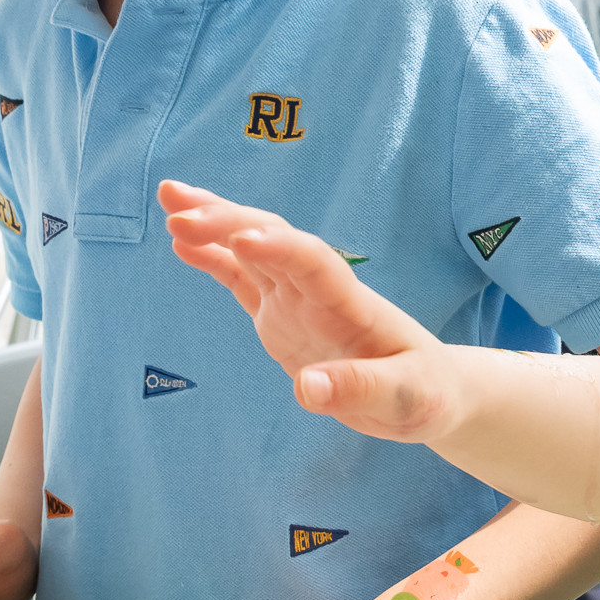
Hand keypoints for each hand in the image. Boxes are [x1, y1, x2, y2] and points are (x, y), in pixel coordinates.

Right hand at [159, 180, 453, 439]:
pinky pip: (243, 280)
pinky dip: (214, 258)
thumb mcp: (405, 400)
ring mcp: (299, 301)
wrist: (430, 391)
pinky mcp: (283, 317)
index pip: (315, 265)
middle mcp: (321, 293)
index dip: (280, 248)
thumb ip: (359, 390)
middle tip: (179, 209)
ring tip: (169, 199)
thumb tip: (305, 389)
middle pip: (275, 242)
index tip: (243, 238)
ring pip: (253, 250)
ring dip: (215, 223)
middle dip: (230, 222)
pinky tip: (180, 242)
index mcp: (353, 306)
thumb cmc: (425, 393)